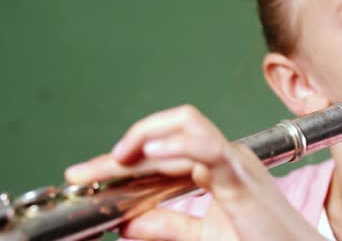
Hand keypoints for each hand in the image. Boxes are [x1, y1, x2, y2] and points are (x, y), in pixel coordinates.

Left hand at [65, 105, 323, 240]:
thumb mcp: (205, 235)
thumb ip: (167, 226)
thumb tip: (128, 223)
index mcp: (218, 167)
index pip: (164, 151)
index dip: (123, 161)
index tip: (89, 175)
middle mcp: (226, 157)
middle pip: (168, 134)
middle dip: (123, 150)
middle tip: (85, 171)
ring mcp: (234, 162)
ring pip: (186, 126)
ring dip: (144, 137)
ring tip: (113, 158)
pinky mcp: (240, 176)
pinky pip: (207, 148)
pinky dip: (177, 144)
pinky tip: (149, 152)